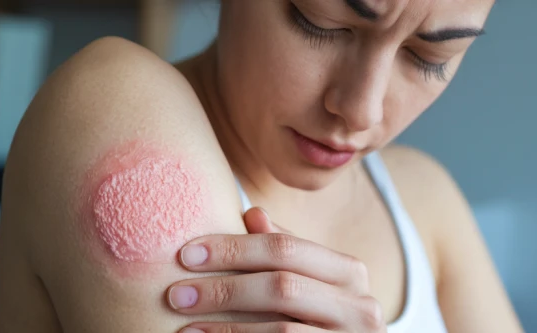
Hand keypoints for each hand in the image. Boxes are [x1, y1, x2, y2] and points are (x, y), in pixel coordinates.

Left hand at [166, 207, 386, 332]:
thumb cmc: (321, 317)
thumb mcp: (310, 281)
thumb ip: (285, 251)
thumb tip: (253, 213)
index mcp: (348, 272)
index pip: (286, 249)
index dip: (233, 248)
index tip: (186, 254)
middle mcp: (359, 306)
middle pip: (283, 287)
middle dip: (224, 289)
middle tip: (177, 294)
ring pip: (282, 331)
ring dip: (226, 328)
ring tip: (186, 328)